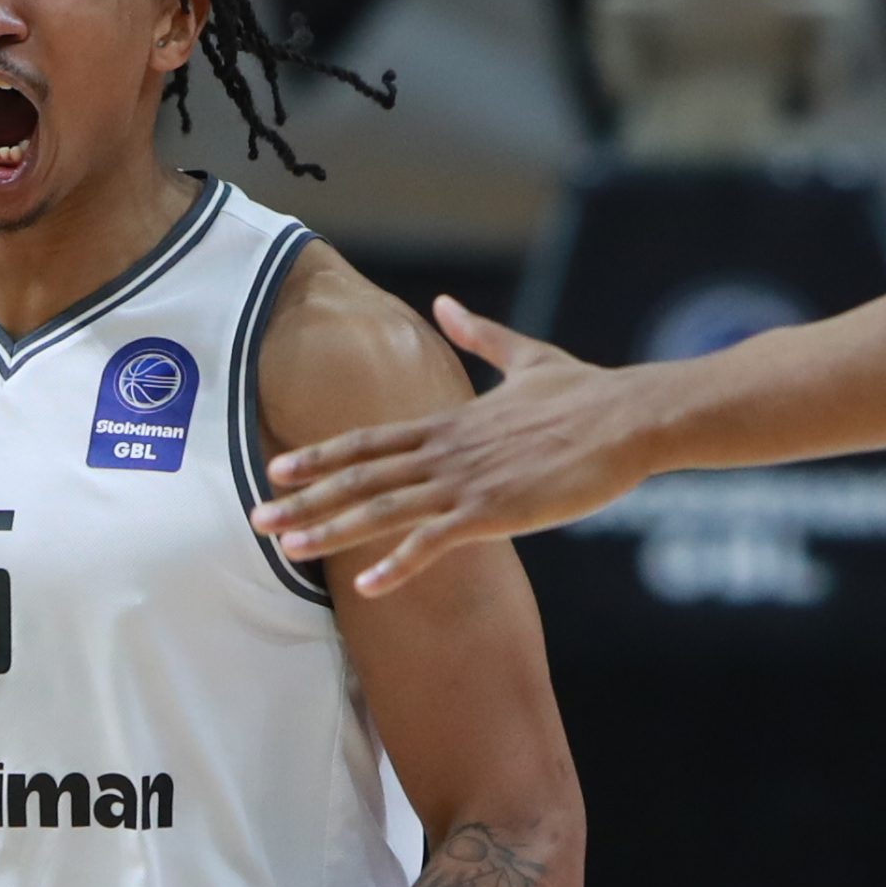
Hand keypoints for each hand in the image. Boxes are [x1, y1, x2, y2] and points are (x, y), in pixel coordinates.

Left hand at [250, 296, 655, 594]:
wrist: (631, 417)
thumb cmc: (586, 392)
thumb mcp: (526, 357)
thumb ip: (480, 335)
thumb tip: (446, 302)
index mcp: (449, 424)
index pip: (368, 441)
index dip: (319, 455)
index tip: (277, 467)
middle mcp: (446, 452)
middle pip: (360, 475)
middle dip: (304, 498)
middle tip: (254, 518)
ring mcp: (466, 482)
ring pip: (383, 508)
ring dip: (332, 529)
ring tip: (287, 548)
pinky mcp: (495, 511)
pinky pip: (435, 542)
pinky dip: (398, 563)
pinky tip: (366, 584)